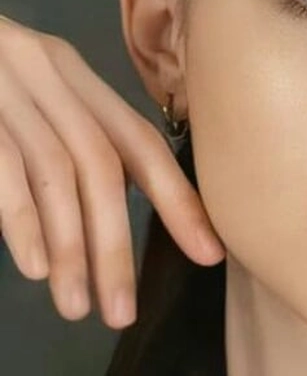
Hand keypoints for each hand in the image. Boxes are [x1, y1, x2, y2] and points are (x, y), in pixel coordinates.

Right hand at [0, 15, 224, 328]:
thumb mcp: (40, 87)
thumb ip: (80, 131)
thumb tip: (119, 193)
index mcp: (77, 76)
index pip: (141, 140)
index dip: (179, 197)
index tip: (208, 251)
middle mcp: (51, 78)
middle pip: (102, 164)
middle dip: (117, 243)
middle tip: (123, 310)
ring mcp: (9, 93)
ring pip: (56, 175)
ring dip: (71, 246)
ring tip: (77, 306)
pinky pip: (4, 169)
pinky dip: (22, 220)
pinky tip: (36, 266)